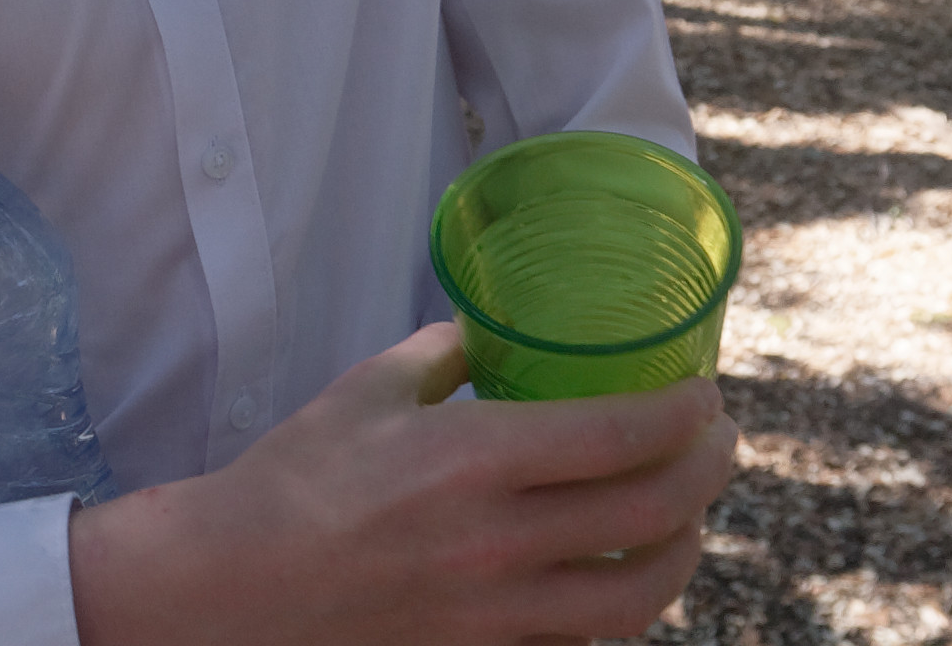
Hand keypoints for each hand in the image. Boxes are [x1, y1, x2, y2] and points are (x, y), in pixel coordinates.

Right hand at [68, 323, 740, 645]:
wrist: (230, 588)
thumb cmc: (293, 481)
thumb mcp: (368, 392)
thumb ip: (442, 355)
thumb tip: (490, 336)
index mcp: (474, 459)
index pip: (622, 435)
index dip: (685, 413)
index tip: (704, 393)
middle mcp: (499, 543)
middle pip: (653, 516)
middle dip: (709, 474)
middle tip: (720, 445)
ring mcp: (495, 615)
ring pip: (636, 600)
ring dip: (682, 555)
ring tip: (687, 521)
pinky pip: (579, 643)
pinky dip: (617, 611)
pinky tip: (617, 577)